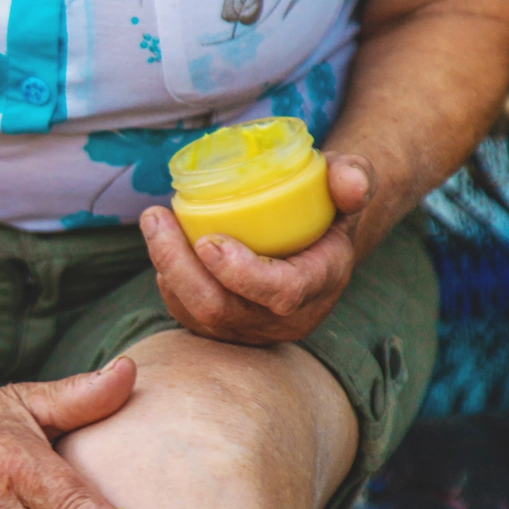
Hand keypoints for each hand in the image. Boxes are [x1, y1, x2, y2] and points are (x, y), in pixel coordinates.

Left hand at [141, 152, 374, 344]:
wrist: (317, 242)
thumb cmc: (328, 206)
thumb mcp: (348, 185)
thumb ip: (353, 177)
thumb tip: (350, 184)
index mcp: (319, 284)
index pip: (281, 292)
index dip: (242, 273)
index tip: (207, 241)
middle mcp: (284, 319)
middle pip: (221, 309)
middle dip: (181, 267)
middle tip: (156, 219)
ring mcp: (251, 329)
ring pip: (196, 315)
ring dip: (168, 269)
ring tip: (154, 223)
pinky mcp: (224, 331)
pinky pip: (187, 315)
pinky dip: (170, 281)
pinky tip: (162, 246)